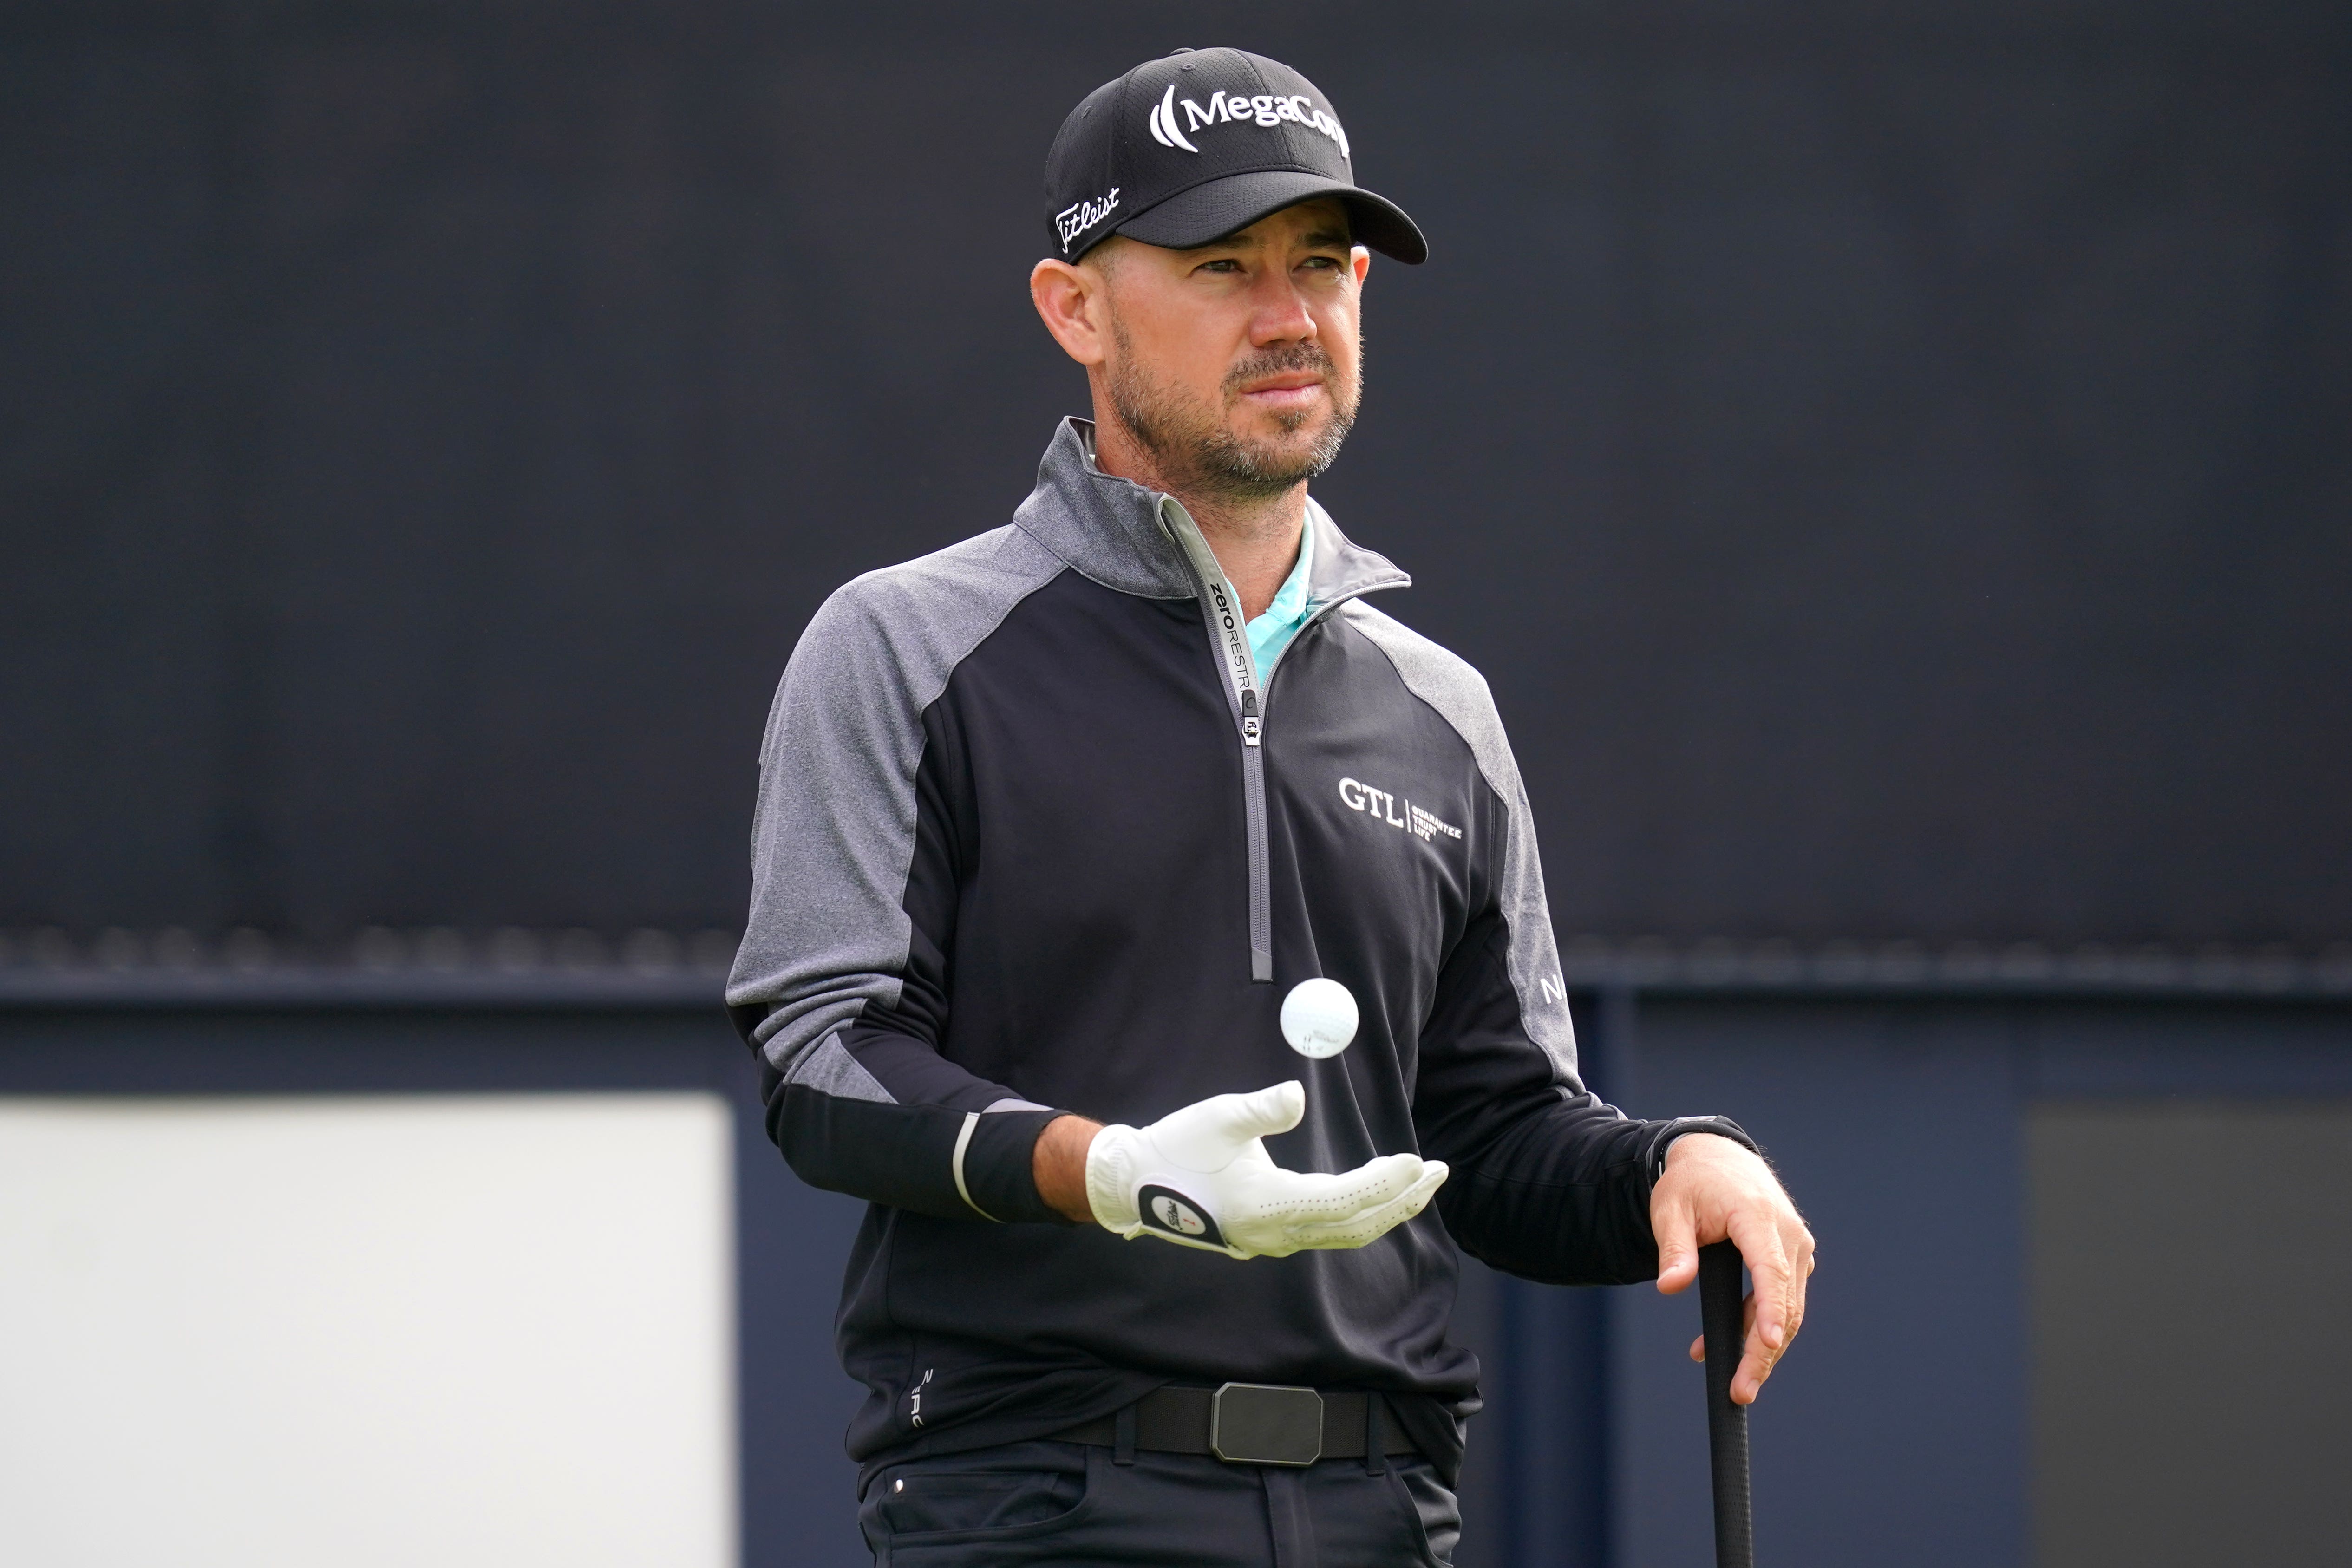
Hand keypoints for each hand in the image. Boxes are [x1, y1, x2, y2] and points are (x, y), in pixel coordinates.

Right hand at [1078, 1082, 1447, 1259]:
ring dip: (1385, 1208)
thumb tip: (1297, 1095)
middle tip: (1440, 1172)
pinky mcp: (1268, 1234)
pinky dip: (1360, 1212)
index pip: (1341, 1201)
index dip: (1383, 1184)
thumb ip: (1260, 1109)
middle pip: (1355, 1226)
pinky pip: (1327, 1230)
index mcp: (1265, 1206)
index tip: (1418, 1161)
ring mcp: (1272, 1239)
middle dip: (1401, 1201)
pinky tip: (1374, 1193)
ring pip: (1344, 1233)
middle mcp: (1274, 1233)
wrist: (1135, 1185)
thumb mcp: (1217, 1117)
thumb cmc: (1176, 1145)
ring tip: (1420, 1182)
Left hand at [1650, 1133, 1815, 1403]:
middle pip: (1785, 1303)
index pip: (1771, 1271)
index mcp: (1758, 1216)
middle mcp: (1788, 1233)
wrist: (1718, 1158)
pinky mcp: (1793, 1259)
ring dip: (1762, 1348)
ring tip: (1735, 1382)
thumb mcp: (1670, 1208)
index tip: (1767, 1344)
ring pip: (1789, 1310)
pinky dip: (1760, 1328)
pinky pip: (1783, 1301)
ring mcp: (1796, 1247)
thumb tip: (1670, 1286)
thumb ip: (1674, 1249)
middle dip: (1764, 1352)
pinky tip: (1727, 1347)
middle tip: (1741, 1391)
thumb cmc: (1691, 1183)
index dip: (1770, 1310)